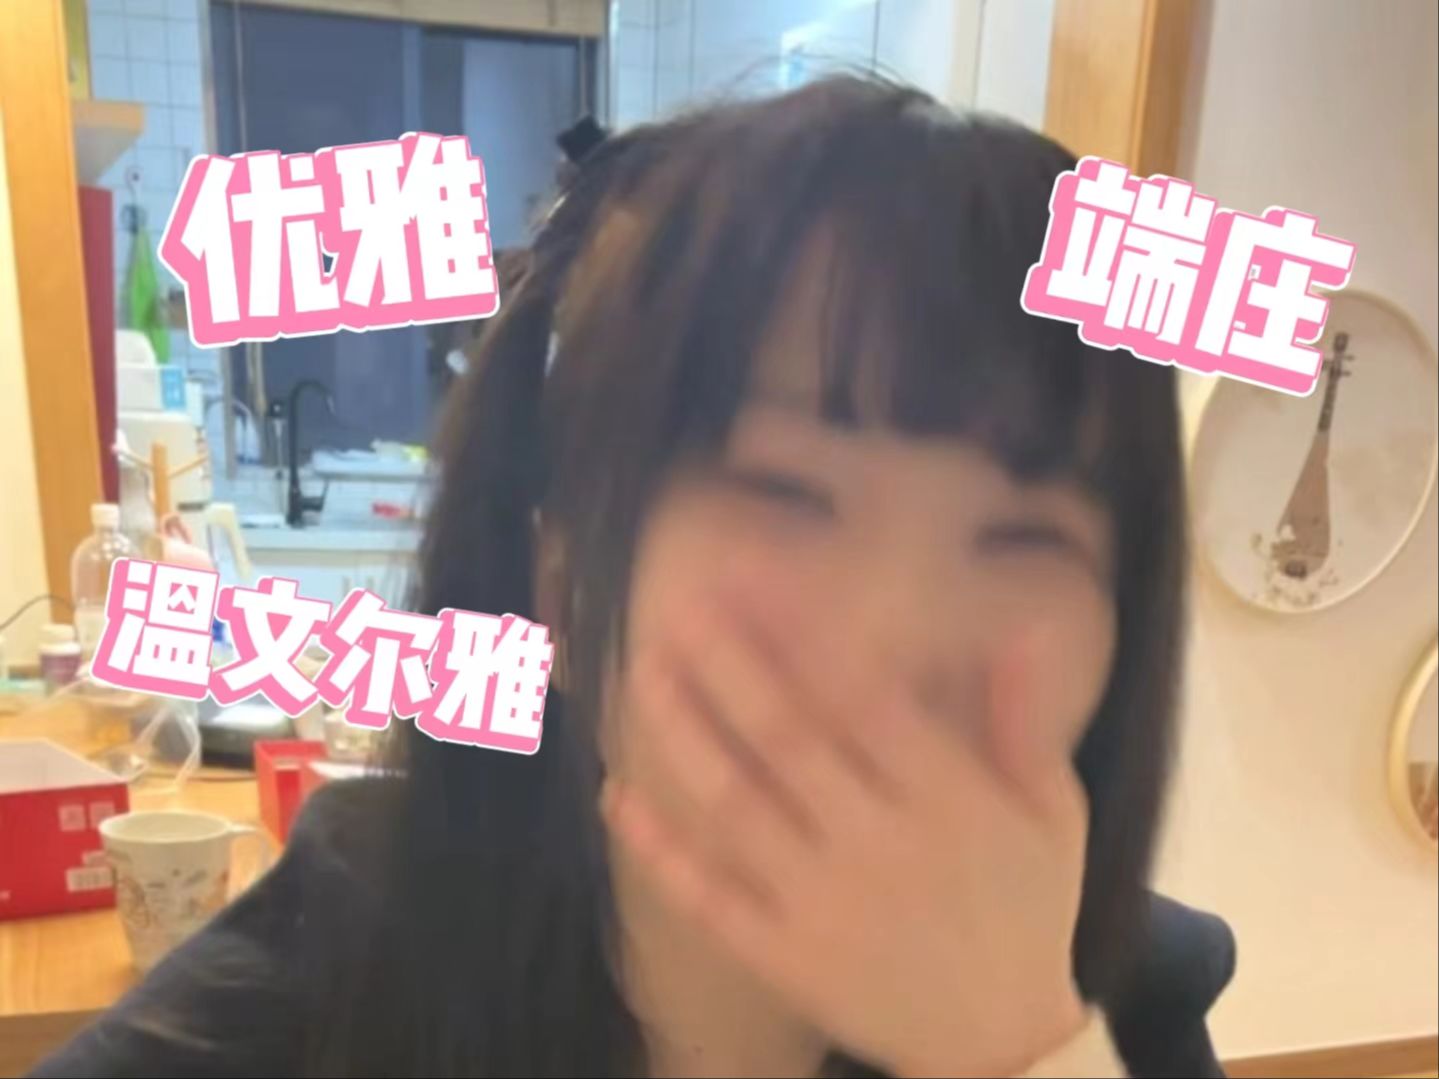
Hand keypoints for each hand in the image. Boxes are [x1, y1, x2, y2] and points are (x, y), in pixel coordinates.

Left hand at [603, 590, 1089, 1077]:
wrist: (1002, 1044)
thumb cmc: (1026, 910)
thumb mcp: (1052, 815)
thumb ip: (1026, 723)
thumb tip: (1016, 630)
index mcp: (946, 799)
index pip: (864, 699)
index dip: (807, 637)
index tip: (760, 584)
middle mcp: (875, 842)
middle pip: (787, 740)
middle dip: (730, 667)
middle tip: (681, 607)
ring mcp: (820, 902)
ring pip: (736, 806)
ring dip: (685, 734)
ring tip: (644, 674)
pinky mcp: (781, 954)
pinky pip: (709, 896)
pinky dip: (661, 849)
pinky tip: (616, 796)